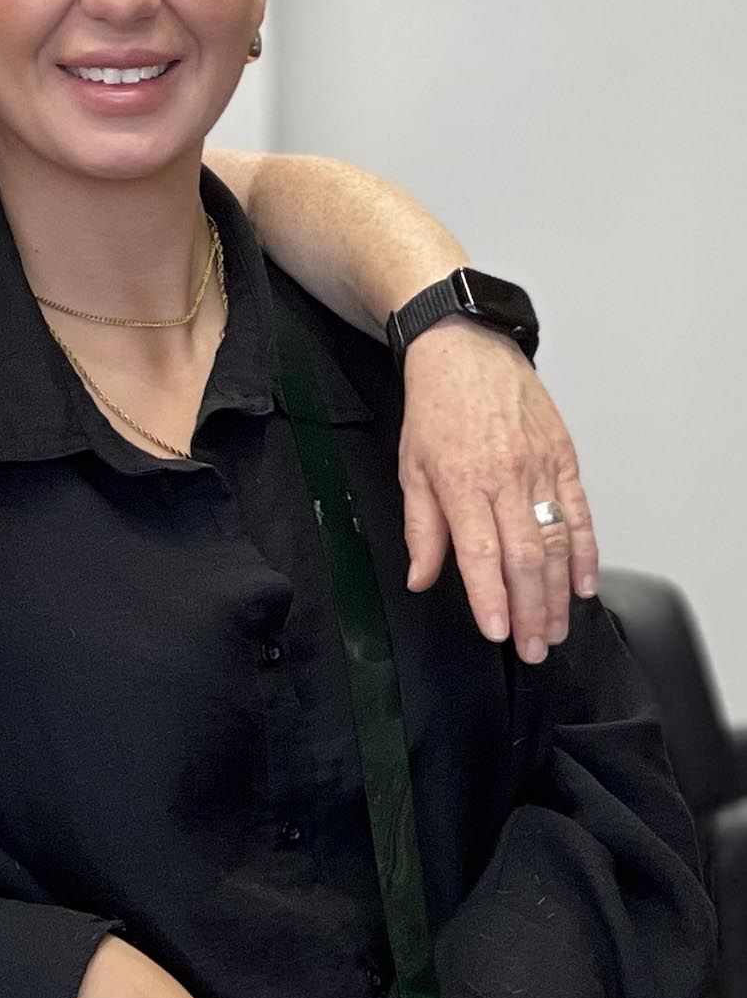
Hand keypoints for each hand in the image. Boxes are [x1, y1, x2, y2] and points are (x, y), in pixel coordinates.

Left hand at [398, 322, 597, 661]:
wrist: (466, 349)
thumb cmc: (436, 407)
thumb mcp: (411, 467)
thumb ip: (420, 529)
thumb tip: (421, 578)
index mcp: (462, 482)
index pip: (481, 553)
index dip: (492, 598)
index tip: (499, 632)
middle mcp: (506, 477)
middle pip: (525, 557)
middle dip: (531, 611)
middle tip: (535, 648)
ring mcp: (541, 467)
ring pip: (557, 542)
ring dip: (558, 593)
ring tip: (556, 629)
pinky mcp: (564, 458)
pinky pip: (580, 513)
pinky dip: (586, 552)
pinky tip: (583, 585)